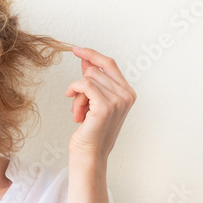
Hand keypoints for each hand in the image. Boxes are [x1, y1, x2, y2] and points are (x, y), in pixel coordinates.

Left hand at [65, 47, 136, 162]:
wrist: (90, 153)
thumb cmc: (91, 129)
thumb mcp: (93, 101)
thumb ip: (93, 80)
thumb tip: (86, 60)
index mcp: (128, 92)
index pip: (109, 63)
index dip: (92, 54)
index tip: (76, 49)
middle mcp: (127, 95)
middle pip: (95, 71)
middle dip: (81, 86)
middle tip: (78, 105)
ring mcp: (118, 100)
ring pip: (88, 78)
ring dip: (77, 95)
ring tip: (79, 113)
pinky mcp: (106, 106)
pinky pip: (84, 85)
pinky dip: (74, 93)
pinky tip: (75, 110)